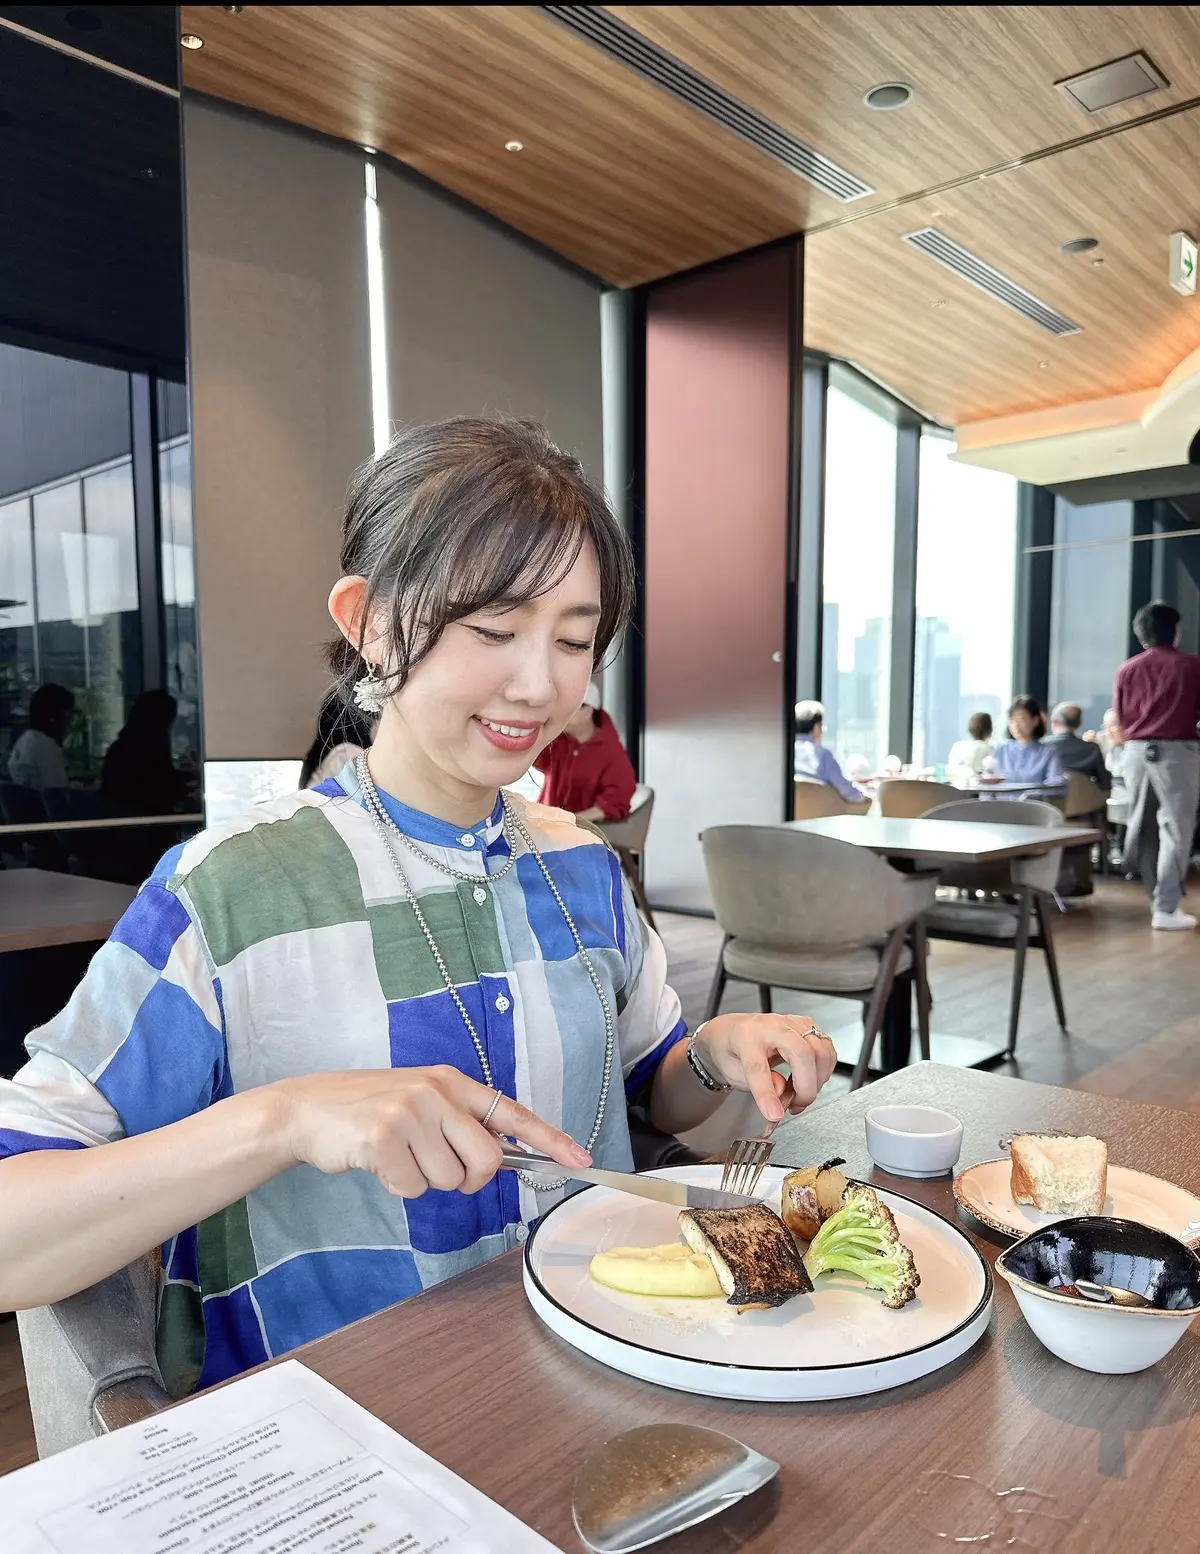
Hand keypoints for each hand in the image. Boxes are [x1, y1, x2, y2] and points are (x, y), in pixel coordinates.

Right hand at [278, 1067, 589, 1196]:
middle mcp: (436, 1091)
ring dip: (424, 1181)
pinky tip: (378, 1162)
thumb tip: (500, 1158)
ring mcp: (409, 1111)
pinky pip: (413, 1188)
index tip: (581, 1158)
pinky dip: (397, 1186)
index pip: (511, 1112)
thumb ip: (458, 1122)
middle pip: (486, 1158)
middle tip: (438, 1169)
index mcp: (451, 1082)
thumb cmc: (370, 1111)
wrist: (308, 1109)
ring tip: (397, 1155)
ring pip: (448, 1179)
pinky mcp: (383, 1137)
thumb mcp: (421, 1101)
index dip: (549, 1138)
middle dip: (469, 1179)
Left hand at [694, 1015, 837, 1123]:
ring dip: (817, 1080)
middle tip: (796, 1105)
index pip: (757, 1067)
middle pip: (801, 1053)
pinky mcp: (807, 1026)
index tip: (774, 1115)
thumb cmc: (732, 1050)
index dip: (767, 1094)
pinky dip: (824, 1070)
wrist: (732, 1031)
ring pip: (821, 1051)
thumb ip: (756, 1086)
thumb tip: (780, 1094)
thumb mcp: (733, 1074)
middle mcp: (771, 1026)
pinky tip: (809, 1079)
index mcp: (745, 1037)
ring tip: (800, 1094)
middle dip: (805, 1087)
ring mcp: (792, 1023)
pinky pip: (827, 1050)